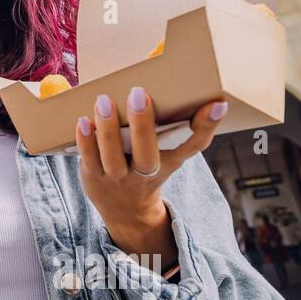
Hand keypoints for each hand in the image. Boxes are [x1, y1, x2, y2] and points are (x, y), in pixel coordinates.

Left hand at [75, 87, 228, 257]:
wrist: (127, 210)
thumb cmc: (149, 169)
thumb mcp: (170, 155)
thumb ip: (177, 129)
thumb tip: (182, 89)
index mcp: (171, 161)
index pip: (194, 145)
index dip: (207, 126)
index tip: (218, 103)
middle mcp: (146, 173)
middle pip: (147, 154)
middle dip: (143, 124)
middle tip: (139, 92)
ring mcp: (118, 178)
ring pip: (113, 157)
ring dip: (107, 129)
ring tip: (103, 101)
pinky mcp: (94, 178)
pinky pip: (89, 159)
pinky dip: (85, 141)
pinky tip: (82, 120)